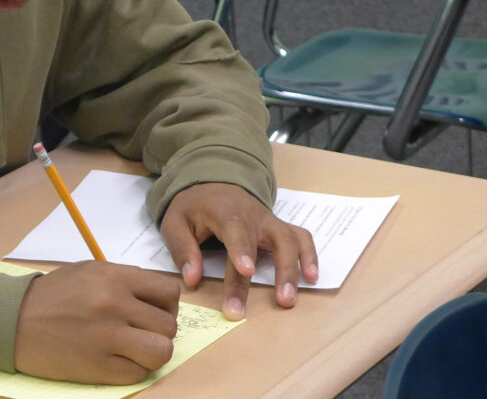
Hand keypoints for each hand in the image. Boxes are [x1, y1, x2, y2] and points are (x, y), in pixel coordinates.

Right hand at [14, 261, 179, 383]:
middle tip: (140, 333)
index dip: (167, 305)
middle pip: (168, 325)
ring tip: (134, 349)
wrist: (12, 320)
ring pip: (162, 352)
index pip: (169, 292)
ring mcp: (107, 337)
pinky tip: (116, 361)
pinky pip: (138, 373)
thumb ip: (125, 280)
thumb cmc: (52, 295)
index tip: (154, 312)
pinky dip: (132, 369)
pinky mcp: (98, 367)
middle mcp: (114, 304)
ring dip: (152, 353)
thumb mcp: (89, 271)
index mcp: (114, 277)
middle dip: (159, 331)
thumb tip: (157, 298)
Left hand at [160, 182, 317, 320]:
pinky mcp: (278, 226)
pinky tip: (312, 278)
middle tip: (277, 303)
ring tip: (290, 298)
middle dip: (275, 272)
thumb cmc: (192, 207)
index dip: (242, 250)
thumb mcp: (174, 222)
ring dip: (293, 268)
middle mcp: (253, 215)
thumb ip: (182, 249)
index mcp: (224, 211)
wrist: (211, 182)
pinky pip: (300, 237)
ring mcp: (269, 220)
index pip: (237, 229)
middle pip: (270, 241)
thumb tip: (193, 279)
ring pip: (290, 239)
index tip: (247, 271)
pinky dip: (309, 255)